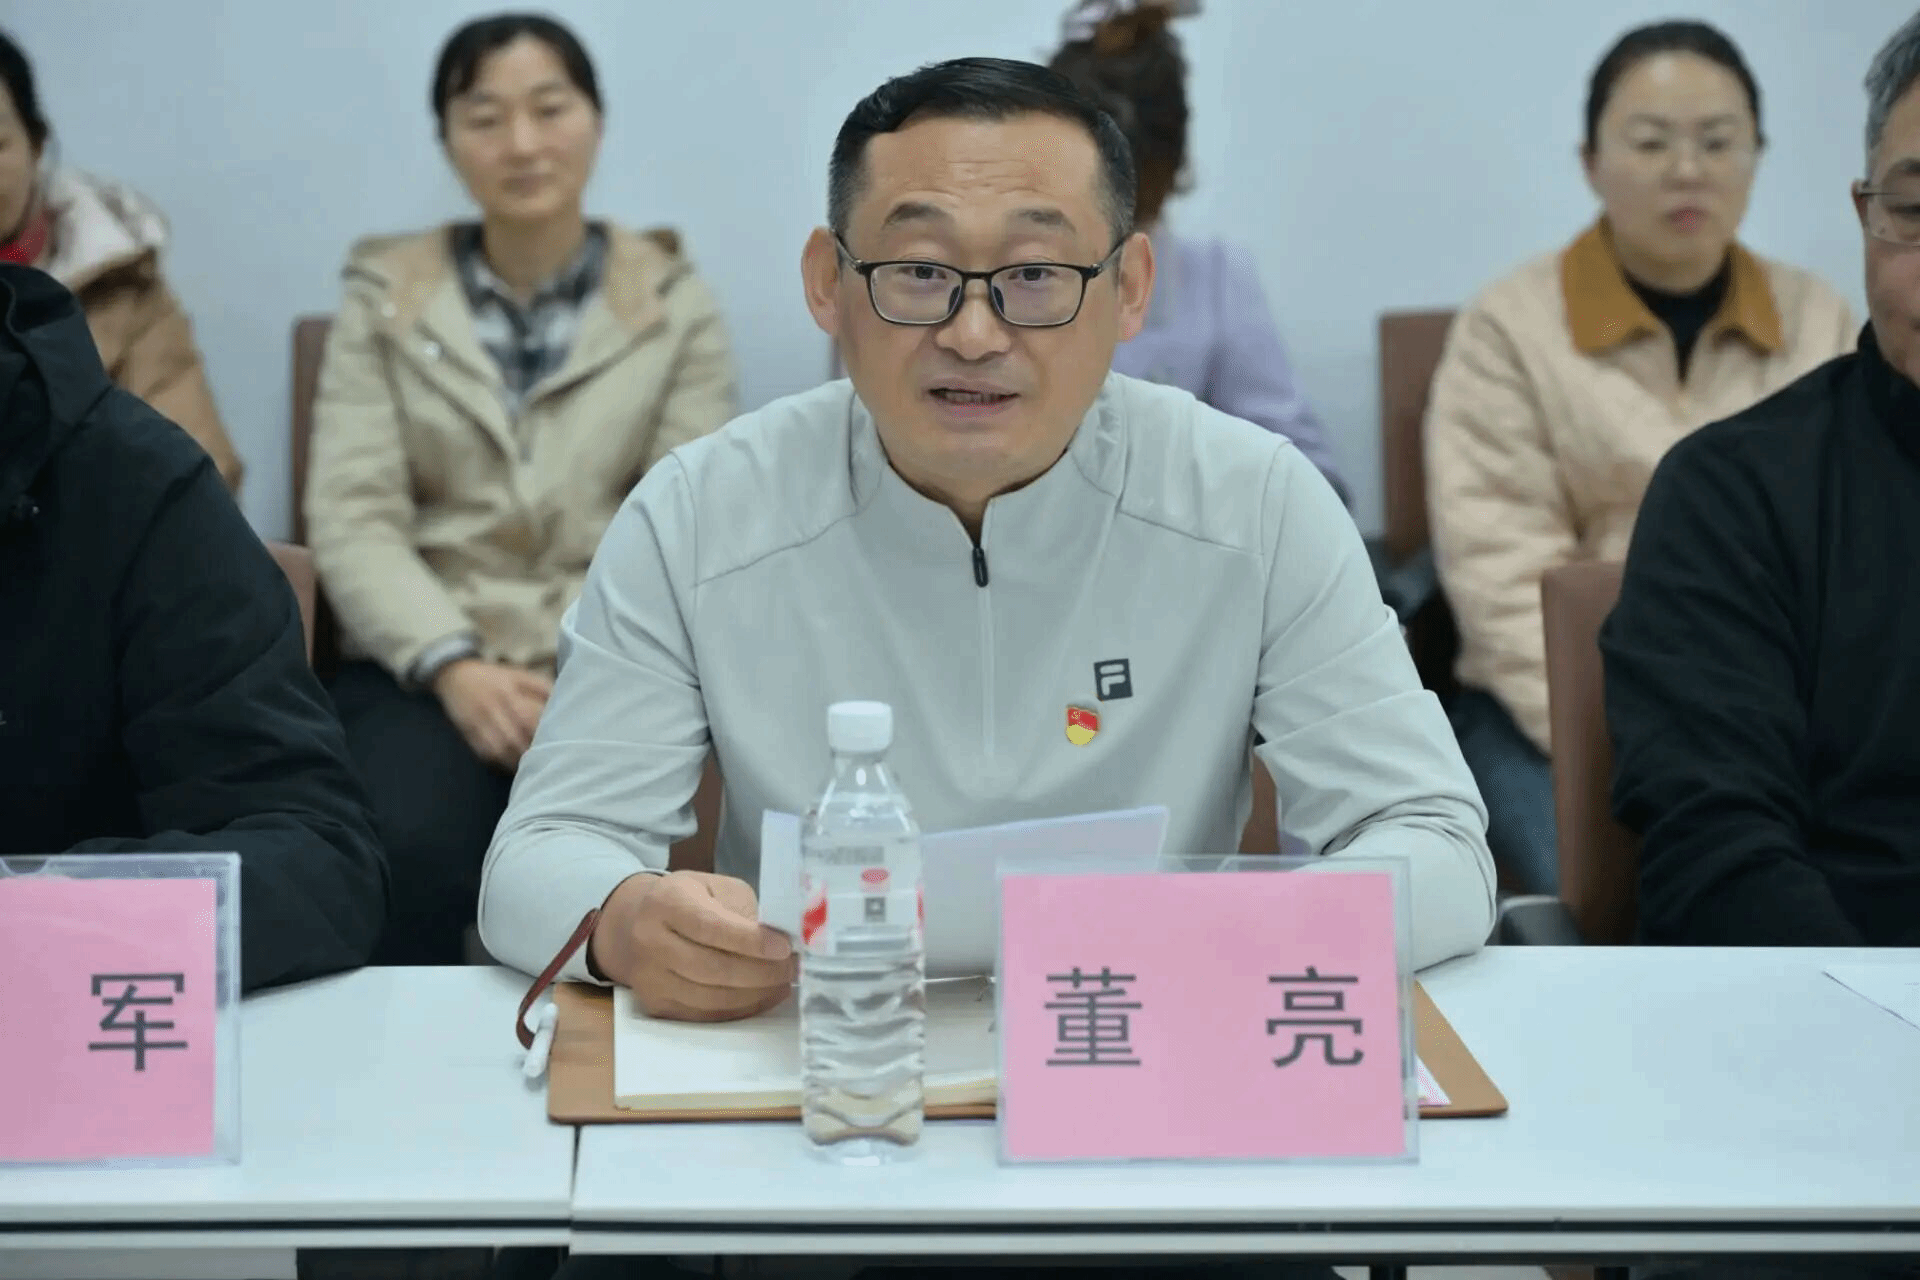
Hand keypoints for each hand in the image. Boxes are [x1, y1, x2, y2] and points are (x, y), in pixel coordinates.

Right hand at [432, 659, 551, 770]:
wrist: (455, 675)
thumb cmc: (495, 677)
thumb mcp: (520, 674)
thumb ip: (542, 687)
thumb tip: (563, 704)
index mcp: (509, 690)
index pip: (529, 715)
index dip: (543, 730)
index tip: (558, 739)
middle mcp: (492, 706)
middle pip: (515, 736)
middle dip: (532, 749)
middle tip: (548, 757)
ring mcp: (478, 721)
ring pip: (500, 748)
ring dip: (517, 759)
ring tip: (532, 764)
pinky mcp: (468, 732)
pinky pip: (485, 752)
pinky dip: (500, 761)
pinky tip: (513, 765)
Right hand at [589, 871, 795, 1021]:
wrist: (636, 924)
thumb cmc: (689, 901)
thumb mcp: (715, 888)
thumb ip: (744, 910)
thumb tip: (778, 941)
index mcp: (666, 902)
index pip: (710, 926)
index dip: (750, 941)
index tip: (784, 947)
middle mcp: (650, 941)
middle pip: (711, 968)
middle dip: (760, 973)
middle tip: (791, 969)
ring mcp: (649, 977)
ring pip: (710, 998)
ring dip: (755, 994)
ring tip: (782, 983)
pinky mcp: (655, 1004)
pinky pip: (704, 1015)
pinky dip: (739, 1009)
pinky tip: (761, 996)